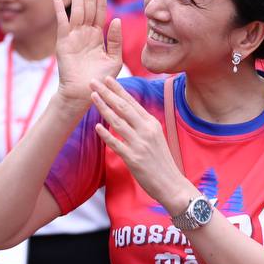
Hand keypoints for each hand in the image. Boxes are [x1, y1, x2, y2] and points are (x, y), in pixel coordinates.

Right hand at [54, 0, 122, 110]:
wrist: (84, 94)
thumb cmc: (100, 79)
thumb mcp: (114, 59)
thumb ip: (115, 40)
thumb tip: (116, 19)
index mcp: (97, 34)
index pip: (100, 9)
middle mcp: (85, 32)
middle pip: (89, 5)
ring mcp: (74, 36)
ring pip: (77, 10)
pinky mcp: (64, 43)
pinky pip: (63, 24)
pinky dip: (61, 11)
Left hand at [90, 76, 193, 212]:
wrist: (172, 184)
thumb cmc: (161, 161)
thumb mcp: (156, 136)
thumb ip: (143, 125)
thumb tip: (127, 113)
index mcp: (152, 123)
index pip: (132, 103)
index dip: (118, 90)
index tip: (107, 79)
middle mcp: (146, 131)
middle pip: (123, 107)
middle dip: (107, 93)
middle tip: (94, 81)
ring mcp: (140, 144)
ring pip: (118, 122)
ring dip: (103, 108)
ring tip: (92, 97)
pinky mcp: (134, 159)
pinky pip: (117, 144)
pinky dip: (106, 135)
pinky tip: (97, 126)